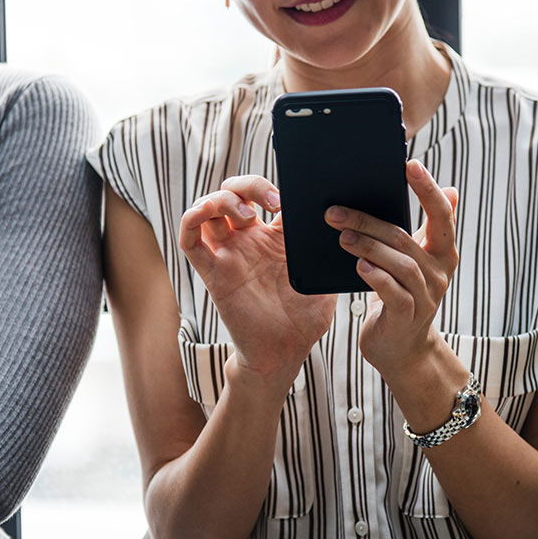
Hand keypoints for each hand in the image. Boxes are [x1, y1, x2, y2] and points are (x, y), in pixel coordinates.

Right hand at [178, 175, 336, 380]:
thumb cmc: (305, 319)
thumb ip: (329, 255)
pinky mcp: (213, 273)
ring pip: (208, 209)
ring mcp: (228, 255)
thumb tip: (347, 228)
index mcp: (275, 238)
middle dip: (248, 185)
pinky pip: (190, 240)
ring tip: (247, 215)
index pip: (265, 196)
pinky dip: (191, 219)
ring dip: (221, 200)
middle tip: (272, 201)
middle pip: (233, 193)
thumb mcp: (324, 280)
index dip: (273, 187)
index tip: (291, 197)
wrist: (284, 352)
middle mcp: (248, 242)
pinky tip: (205, 214)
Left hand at [325, 160, 458, 375]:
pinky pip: (393, 292)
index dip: (427, 189)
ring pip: (399, 263)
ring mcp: (426, 296)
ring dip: (367, 246)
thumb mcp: (418, 260)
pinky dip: (375, 277)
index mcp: (443, 252)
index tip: (409, 164)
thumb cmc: (403, 295)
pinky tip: (358, 266)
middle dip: (369, 221)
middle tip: (336, 211)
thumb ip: (426, 228)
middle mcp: (439, 272)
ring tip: (341, 236)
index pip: (442, 215)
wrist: (402, 348)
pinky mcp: (407, 317)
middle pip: (405, 238)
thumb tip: (451, 188)